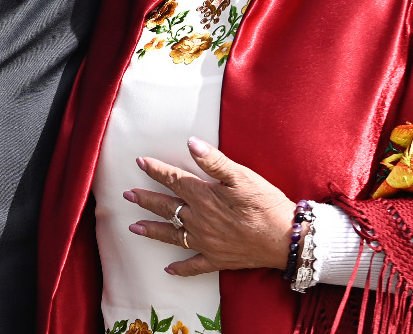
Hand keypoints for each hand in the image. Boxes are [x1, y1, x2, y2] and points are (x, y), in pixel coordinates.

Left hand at [123, 137, 293, 276]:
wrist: (284, 238)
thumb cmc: (265, 203)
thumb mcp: (241, 176)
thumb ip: (214, 161)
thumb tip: (191, 143)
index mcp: (203, 196)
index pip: (173, 179)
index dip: (156, 170)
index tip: (140, 162)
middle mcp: (198, 220)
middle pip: (166, 207)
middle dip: (145, 200)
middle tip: (127, 195)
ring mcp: (205, 242)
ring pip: (171, 236)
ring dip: (152, 230)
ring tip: (133, 227)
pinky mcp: (217, 259)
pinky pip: (193, 266)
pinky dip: (180, 268)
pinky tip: (168, 269)